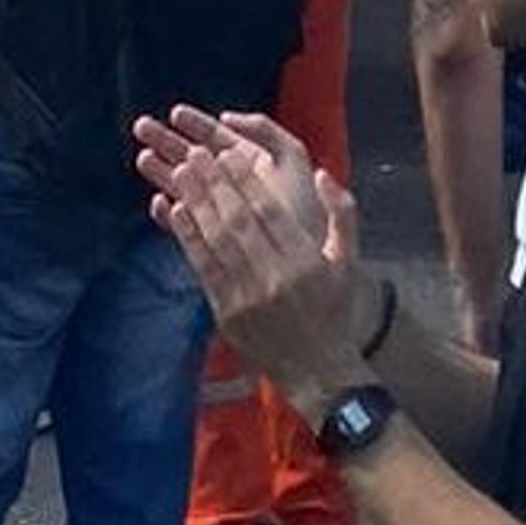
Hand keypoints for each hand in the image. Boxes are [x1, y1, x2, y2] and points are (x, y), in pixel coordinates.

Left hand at [135, 106, 368, 407]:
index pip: (269, 212)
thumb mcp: (349, 262)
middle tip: (195, 152)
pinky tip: (176, 211)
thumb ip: (341, 214)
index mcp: (304, 262)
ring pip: (216, 241)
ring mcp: (246, 297)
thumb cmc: (334, 311)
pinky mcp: (226, 312)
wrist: (318, 372)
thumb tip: (322, 174)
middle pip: (237, 221)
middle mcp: (273, 277)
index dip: (246, 181)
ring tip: (180, 170)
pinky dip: (187, 238)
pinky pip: (202, 268)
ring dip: (195, 203)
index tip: (228, 153)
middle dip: (214, 184)